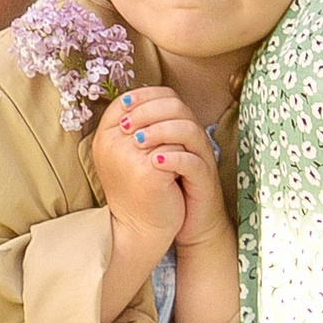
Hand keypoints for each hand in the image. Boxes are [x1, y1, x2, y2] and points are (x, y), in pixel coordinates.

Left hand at [93, 83, 226, 254]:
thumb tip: (117, 116)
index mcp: (179, 128)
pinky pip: (194, 162)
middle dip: (149, 111)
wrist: (186, 225)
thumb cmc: (164, 190)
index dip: (145, 96)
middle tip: (126, 125)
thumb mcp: (147, 159)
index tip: (123, 105)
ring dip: (161, 131)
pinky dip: (174, 159)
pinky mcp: (205, 179)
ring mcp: (201, 158)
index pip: (167, 97)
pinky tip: (154, 162)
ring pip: (189, 130)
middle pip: (178, 107)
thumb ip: (137, 136)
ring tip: (138, 142)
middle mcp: (193, 138)